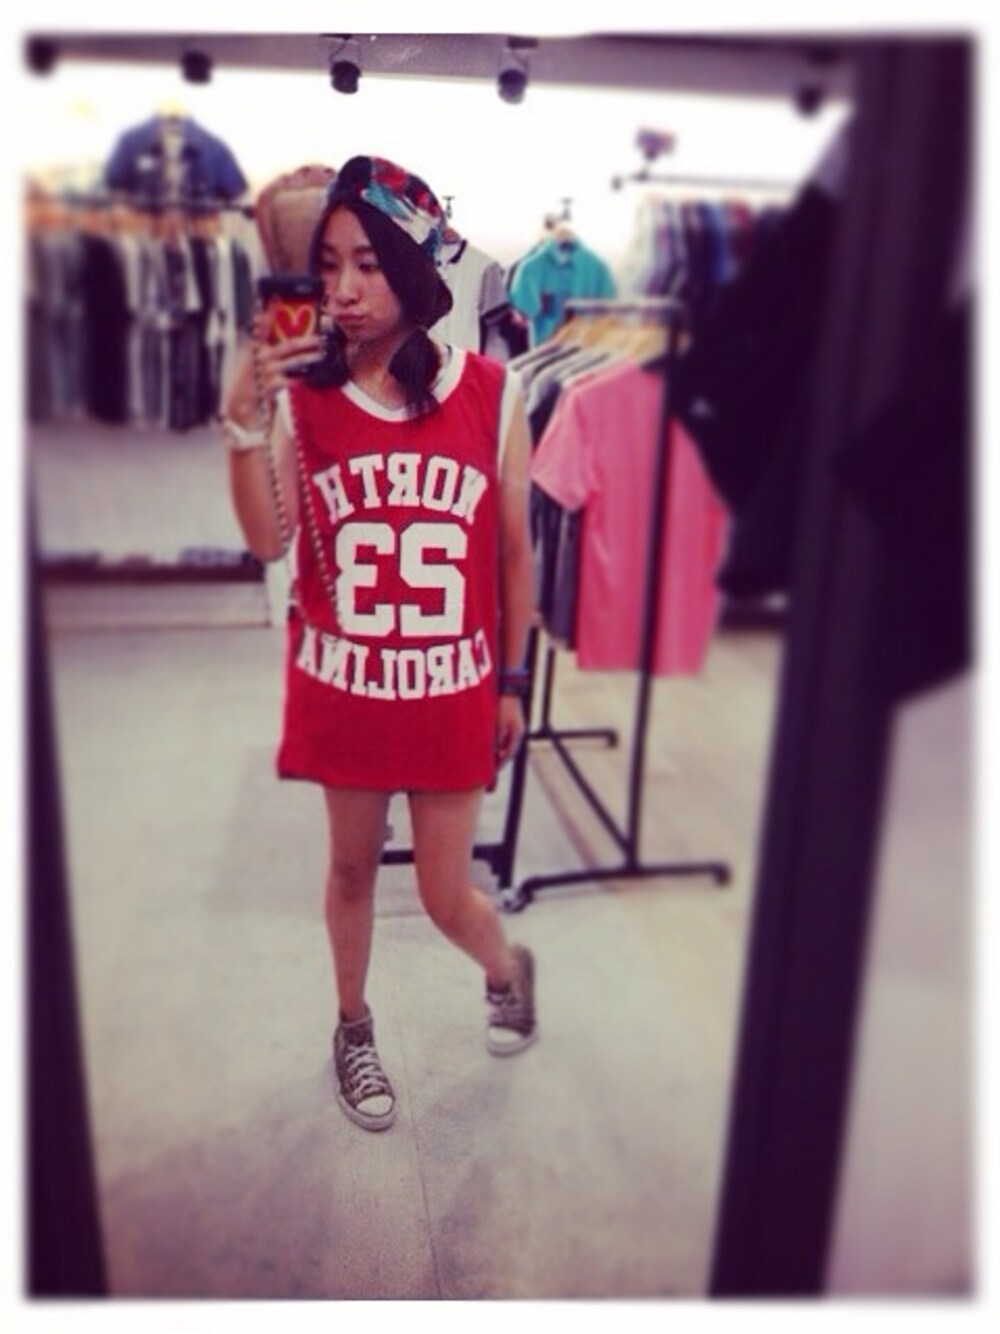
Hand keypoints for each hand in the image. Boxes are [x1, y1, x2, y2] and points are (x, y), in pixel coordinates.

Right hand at [220, 312, 323, 428]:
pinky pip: (291, 381)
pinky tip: (311, 376)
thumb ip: (260, 345)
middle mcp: (261, 358)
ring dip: (309, 358)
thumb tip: (266, 326)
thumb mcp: (250, 361)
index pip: (261, 326)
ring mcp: (266, 373)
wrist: (238, 407)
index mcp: (255, 348)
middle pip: (287, 346)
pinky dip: (303, 378)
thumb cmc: (248, 382)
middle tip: (320, 338)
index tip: (277, 297)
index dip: (268, 312)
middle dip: (306, 341)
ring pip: (293, 362)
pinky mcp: (270, 388)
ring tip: (321, 355)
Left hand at [495, 694, 525, 767]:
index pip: (509, 754)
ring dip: (500, 752)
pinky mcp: (512, 724)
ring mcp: (516, 729)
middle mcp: (518, 733)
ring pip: (508, 745)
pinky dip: (500, 744)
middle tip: (493, 769)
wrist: (508, 691)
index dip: (501, 763)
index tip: (494, 771)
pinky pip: (507, 738)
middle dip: (502, 760)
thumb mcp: (499, 724)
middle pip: (510, 751)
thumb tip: (495, 751)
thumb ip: (497, 738)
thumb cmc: (503, 706)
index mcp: (517, 734)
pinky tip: (493, 747)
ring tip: (491, 760)